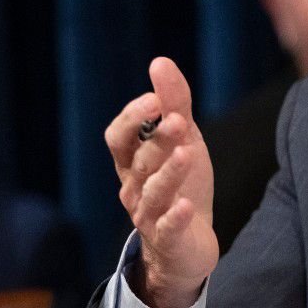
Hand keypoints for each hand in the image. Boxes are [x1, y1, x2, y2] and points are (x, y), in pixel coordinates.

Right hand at [104, 57, 216, 307]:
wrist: (189, 245)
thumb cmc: (180, 185)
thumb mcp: (182, 140)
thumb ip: (174, 102)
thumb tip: (159, 61)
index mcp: (132, 162)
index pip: (119, 137)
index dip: (132, 118)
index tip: (154, 100)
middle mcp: (134, 187)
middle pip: (141, 161)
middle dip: (157, 140)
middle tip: (178, 119)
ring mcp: (149, 216)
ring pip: (153, 193)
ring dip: (167, 173)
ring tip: (186, 153)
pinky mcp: (169, 239)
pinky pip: (167, 228)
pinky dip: (175, 216)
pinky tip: (185, 205)